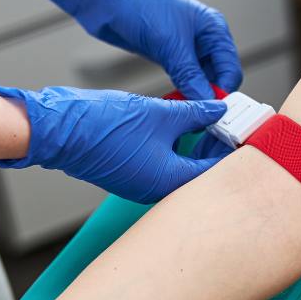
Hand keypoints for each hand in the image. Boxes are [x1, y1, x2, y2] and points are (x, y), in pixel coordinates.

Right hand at [0, 85, 226, 203]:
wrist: (57, 130)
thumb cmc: (102, 126)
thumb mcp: (160, 113)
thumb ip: (194, 112)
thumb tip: (216, 109)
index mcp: (170, 181)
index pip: (215, 171)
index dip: (232, 147)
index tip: (243, 130)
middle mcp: (157, 191)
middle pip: (199, 172)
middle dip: (215, 145)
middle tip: (227, 121)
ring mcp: (141, 185)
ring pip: (180, 166)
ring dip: (194, 144)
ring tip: (206, 118)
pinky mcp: (129, 175)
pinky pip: (161, 163)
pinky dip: (173, 146)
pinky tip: (179, 124)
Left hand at [27, 0, 242, 100]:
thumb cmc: (139, 3)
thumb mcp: (169, 42)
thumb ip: (189, 74)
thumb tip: (206, 101)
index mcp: (213, 29)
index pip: (230, 70)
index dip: (224, 93)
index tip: (213, 113)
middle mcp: (202, 39)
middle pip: (216, 78)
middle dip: (209, 97)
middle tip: (198, 118)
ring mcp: (184, 48)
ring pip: (198, 82)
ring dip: (192, 97)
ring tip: (184, 113)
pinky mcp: (166, 55)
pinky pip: (181, 80)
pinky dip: (179, 93)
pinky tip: (173, 104)